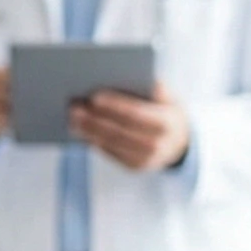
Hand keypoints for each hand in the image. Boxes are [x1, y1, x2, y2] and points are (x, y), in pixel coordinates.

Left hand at [69, 81, 190, 171]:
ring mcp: (145, 159)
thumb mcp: (170, 97)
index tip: (94, 96)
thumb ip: (159, 89)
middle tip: (73, 107)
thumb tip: (149, 82)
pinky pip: (110, 153)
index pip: (136, 114)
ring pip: (111, 144)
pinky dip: (93, 141)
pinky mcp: (134, 167)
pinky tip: (80, 130)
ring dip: (88, 131)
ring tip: (72, 118)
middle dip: (94, 120)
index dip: (115, 106)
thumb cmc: (167, 111)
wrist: (179, 142)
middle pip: (119, 131)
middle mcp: (156, 145)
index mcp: (166, 123)